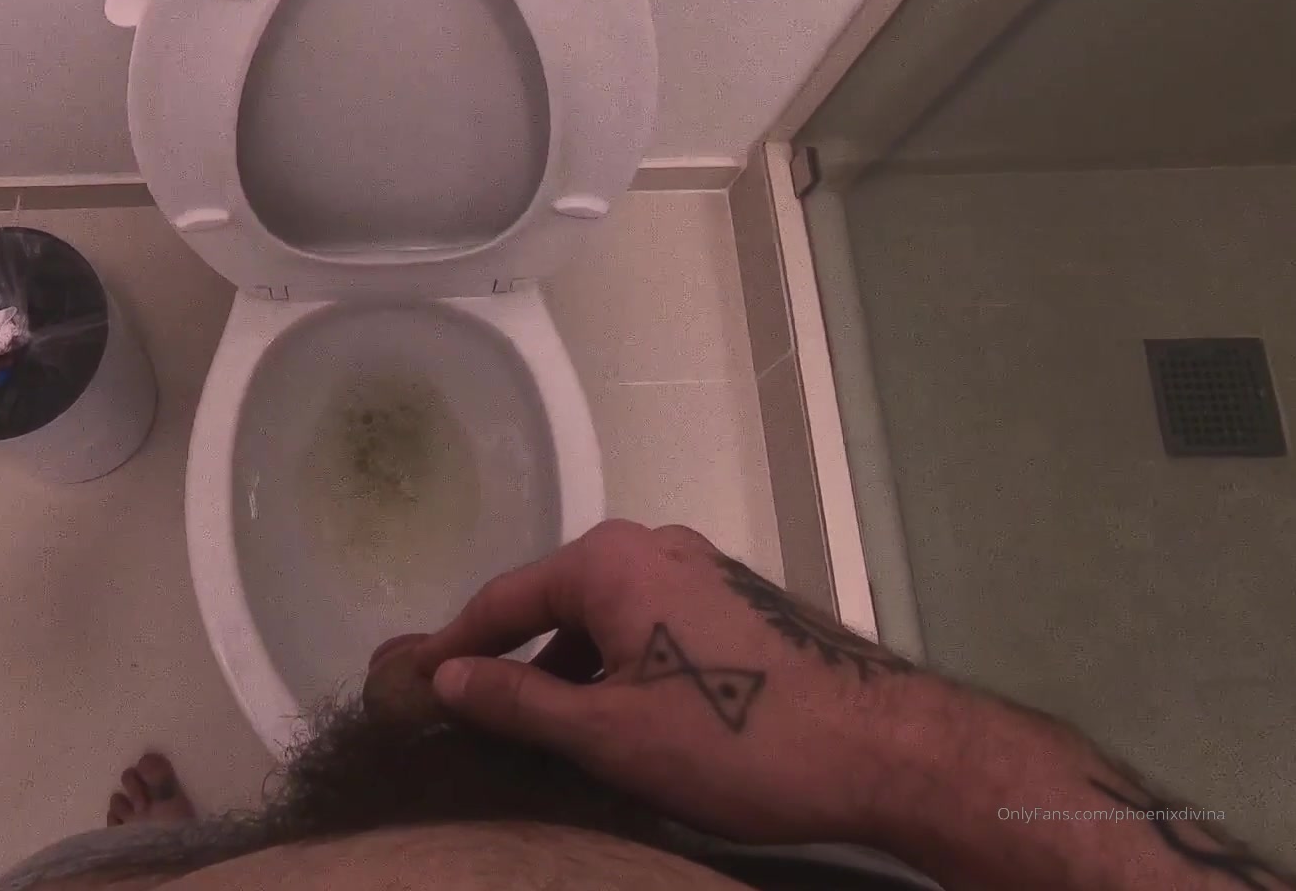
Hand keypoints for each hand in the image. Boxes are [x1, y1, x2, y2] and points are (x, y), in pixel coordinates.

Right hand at [410, 520, 926, 844]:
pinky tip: (616, 722)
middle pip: (554, 603)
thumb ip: (516, 701)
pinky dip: (617, 668)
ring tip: (541, 736)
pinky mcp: (738, 605)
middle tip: (468, 717)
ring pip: (606, 620)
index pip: (502, 600)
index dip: (452, 647)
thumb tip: (443, 676)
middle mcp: (654, 546)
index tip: (410, 687)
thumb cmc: (734, 738)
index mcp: (610, 561)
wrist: (885, 749)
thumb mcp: (607, 733)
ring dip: (568, 671)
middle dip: (510, 660)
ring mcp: (703, 571)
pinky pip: (650, 627)